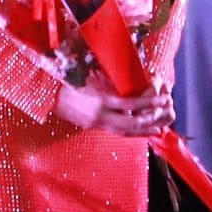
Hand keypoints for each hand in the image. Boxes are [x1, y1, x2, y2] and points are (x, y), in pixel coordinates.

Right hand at [53, 75, 174, 135]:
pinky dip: (130, 133)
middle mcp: (100, 115)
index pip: (130, 103)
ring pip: (124, 131)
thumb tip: (130, 84)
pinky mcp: (92, 127)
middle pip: (130, 122)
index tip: (160, 96)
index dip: (147, 102)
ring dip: (142, 130)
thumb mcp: (92, 78)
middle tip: (163, 114)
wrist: (49, 93)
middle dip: (148, 119)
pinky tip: (140, 132)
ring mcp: (95, 123)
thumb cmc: (69, 80)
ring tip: (157, 129)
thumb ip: (110, 83)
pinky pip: (115, 133)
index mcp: (100, 99)